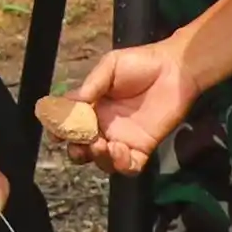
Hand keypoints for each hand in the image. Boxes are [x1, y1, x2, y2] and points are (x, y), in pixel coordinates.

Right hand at [63, 39, 196, 176]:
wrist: (175, 70)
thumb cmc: (141, 64)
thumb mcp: (110, 65)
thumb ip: (91, 84)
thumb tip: (70, 102)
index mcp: (93, 107)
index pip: (71, 125)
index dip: (60, 131)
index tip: (55, 134)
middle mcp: (104, 127)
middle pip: (83, 149)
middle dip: (77, 151)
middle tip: (80, 145)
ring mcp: (123, 139)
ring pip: (103, 161)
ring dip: (98, 158)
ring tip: (102, 145)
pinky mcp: (143, 148)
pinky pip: (129, 167)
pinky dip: (121, 165)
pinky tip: (120, 150)